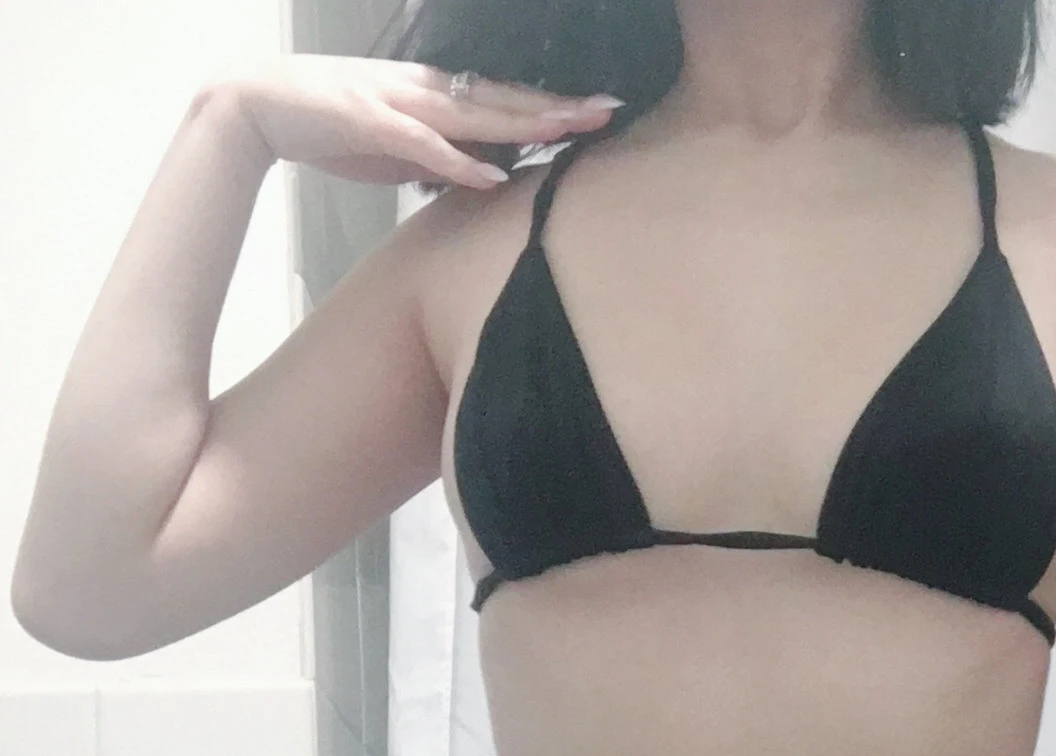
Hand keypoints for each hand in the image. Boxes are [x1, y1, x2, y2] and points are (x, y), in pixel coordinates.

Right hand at [216, 55, 619, 191]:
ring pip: (472, 111)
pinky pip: (422, 143)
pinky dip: (457, 160)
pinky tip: (490, 175)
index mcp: (431, 95)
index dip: (550, 107)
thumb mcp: (398, 151)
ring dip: (521, 121)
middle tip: (606, 110)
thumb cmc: (330, 127)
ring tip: (567, 129)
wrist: (258, 105)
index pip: (503, 100)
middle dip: (555, 107)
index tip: (596, 112)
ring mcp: (398, 102)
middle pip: (501, 99)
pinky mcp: (369, 121)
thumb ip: (441, 159)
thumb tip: (483, 175)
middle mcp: (422, 90)